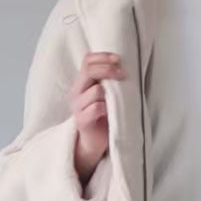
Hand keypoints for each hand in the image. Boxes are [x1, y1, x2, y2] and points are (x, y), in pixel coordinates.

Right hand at [70, 51, 125, 179]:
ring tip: (117, 100)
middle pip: (89, 71)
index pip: (87, 61)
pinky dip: (107, 108)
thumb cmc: (103, 117)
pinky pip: (97, 108)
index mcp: (81, 84)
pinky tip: (112, 112)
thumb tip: (122, 66)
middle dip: (108, 70)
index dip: (102, 56)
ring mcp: (78, 107)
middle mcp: (76, 93)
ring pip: (96, 90)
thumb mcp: (104, 95)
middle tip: (123, 74)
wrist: (93, 143)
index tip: (118, 59)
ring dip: (110, 93)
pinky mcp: (83, 121)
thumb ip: (107, 82)